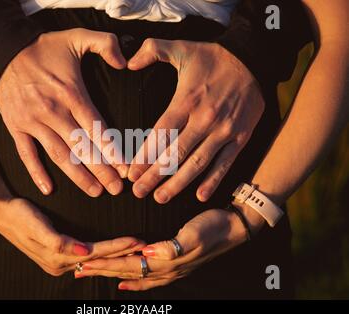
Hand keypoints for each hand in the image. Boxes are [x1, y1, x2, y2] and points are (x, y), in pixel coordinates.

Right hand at [0, 28, 128, 196]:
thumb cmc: (44, 47)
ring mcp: (33, 122)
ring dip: (78, 176)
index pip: (97, 128)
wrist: (3, 49)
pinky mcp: (15, 127)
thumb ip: (105, 44)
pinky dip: (36, 173)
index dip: (113, 151)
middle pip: (82, 148)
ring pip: (59, 155)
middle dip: (102, 170)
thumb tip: (125, 61)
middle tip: (117, 189)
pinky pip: (26, 154)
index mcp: (71, 94)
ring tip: (95, 192)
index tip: (126, 169)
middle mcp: (53, 112)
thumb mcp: (77, 37)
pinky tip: (49, 190)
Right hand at [0, 198, 144, 276]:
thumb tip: (82, 252)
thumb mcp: (36, 227)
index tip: (137, 241)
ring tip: (136, 250)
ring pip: (95, 260)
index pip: (95, 254)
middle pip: (98, 260)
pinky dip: (103, 254)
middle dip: (122, 254)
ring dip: (115, 255)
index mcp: (58, 258)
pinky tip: (113, 252)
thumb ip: (58, 242)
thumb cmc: (20, 216)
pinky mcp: (59, 254)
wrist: (1, 213)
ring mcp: (60, 261)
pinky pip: (87, 257)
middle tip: (145, 248)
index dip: (117, 247)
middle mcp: (61, 264)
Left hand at [75, 208, 247, 290]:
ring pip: (134, 276)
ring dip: (112, 275)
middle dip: (102, 271)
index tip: (85, 262)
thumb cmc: (213, 227)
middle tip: (78, 270)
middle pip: (127, 272)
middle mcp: (166, 270)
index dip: (107, 264)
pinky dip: (133, 283)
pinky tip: (124, 284)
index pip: (130, 264)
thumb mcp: (194, 234)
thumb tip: (147, 253)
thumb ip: (171, 247)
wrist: (234, 228)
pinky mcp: (174, 266)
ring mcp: (171, 270)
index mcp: (167, 261)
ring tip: (93, 275)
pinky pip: (148, 279)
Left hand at [127, 40, 264, 202]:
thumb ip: (152, 51)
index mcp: (187, 101)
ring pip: (197, 163)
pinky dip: (213, 181)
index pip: (161, 134)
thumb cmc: (213, 57)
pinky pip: (225, 164)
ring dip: (178, 183)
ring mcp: (224, 131)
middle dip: (155, 175)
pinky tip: (200, 196)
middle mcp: (205, 119)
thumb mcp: (182, 47)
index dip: (145, 155)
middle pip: (175, 154)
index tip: (131, 173)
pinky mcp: (241, 137)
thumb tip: (128, 62)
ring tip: (161, 198)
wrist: (253, 59)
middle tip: (139, 192)